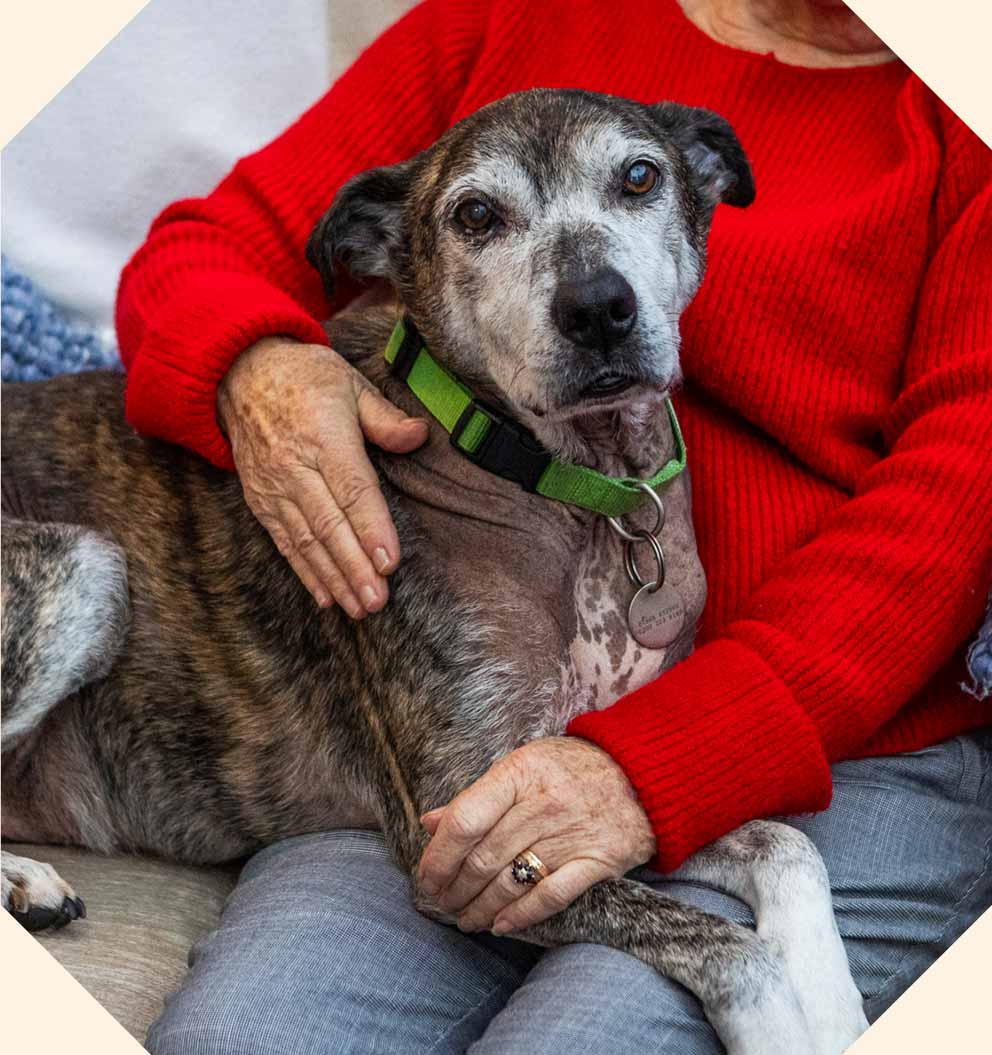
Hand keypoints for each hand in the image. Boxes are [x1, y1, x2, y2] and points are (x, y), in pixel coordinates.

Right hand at [218, 337, 427, 616]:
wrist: (238, 372)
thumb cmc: (304, 377)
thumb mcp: (349, 383)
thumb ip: (384, 417)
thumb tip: (418, 435)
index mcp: (323, 437)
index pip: (352, 490)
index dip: (372, 527)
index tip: (390, 561)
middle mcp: (295, 468)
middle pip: (329, 525)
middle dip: (354, 567)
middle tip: (378, 600)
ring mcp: (274, 487)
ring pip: (306, 541)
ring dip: (333, 578)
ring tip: (358, 608)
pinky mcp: (260, 500)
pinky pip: (284, 543)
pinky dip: (305, 572)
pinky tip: (325, 597)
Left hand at [417, 737, 655, 934]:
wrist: (643, 773)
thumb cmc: (571, 769)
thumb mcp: (523, 766)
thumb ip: (477, 796)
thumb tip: (429, 822)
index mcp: (519, 774)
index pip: (465, 820)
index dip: (438, 855)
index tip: (427, 876)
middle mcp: (542, 805)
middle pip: (483, 858)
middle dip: (454, 889)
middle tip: (442, 903)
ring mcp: (571, 835)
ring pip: (510, 882)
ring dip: (479, 907)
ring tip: (464, 918)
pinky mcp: (597, 862)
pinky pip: (550, 896)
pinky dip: (520, 916)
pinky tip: (500, 924)